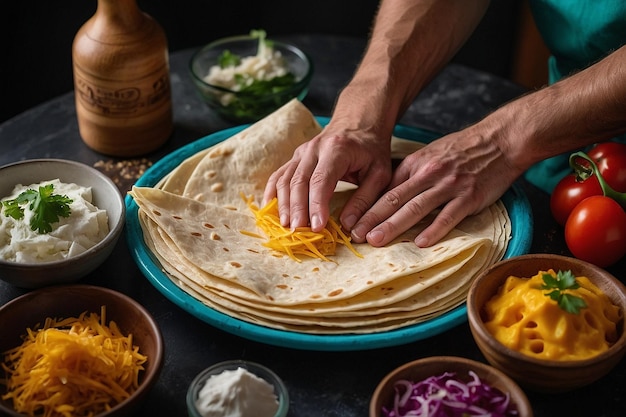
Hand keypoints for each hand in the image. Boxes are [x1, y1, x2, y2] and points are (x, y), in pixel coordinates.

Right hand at [263, 121, 392, 231]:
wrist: (359, 124)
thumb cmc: (371, 150)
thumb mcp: (380, 173)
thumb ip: (365, 198)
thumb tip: (348, 225)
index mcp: (336, 150)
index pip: (321, 180)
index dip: (316, 205)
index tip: (317, 227)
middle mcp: (314, 149)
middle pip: (299, 181)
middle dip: (297, 209)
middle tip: (297, 232)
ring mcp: (301, 152)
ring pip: (285, 179)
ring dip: (283, 204)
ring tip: (285, 226)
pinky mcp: (295, 158)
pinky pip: (278, 176)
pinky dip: (272, 193)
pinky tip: (270, 210)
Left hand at [349, 128, 521, 246]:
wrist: (501, 140)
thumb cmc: (464, 150)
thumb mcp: (431, 155)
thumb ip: (410, 175)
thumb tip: (387, 195)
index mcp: (416, 164)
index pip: (386, 189)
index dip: (366, 206)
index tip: (350, 221)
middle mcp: (429, 174)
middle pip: (394, 199)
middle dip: (371, 218)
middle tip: (354, 235)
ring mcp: (449, 185)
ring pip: (416, 208)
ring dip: (393, 225)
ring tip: (376, 240)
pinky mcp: (470, 196)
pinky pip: (449, 215)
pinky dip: (434, 229)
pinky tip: (420, 242)